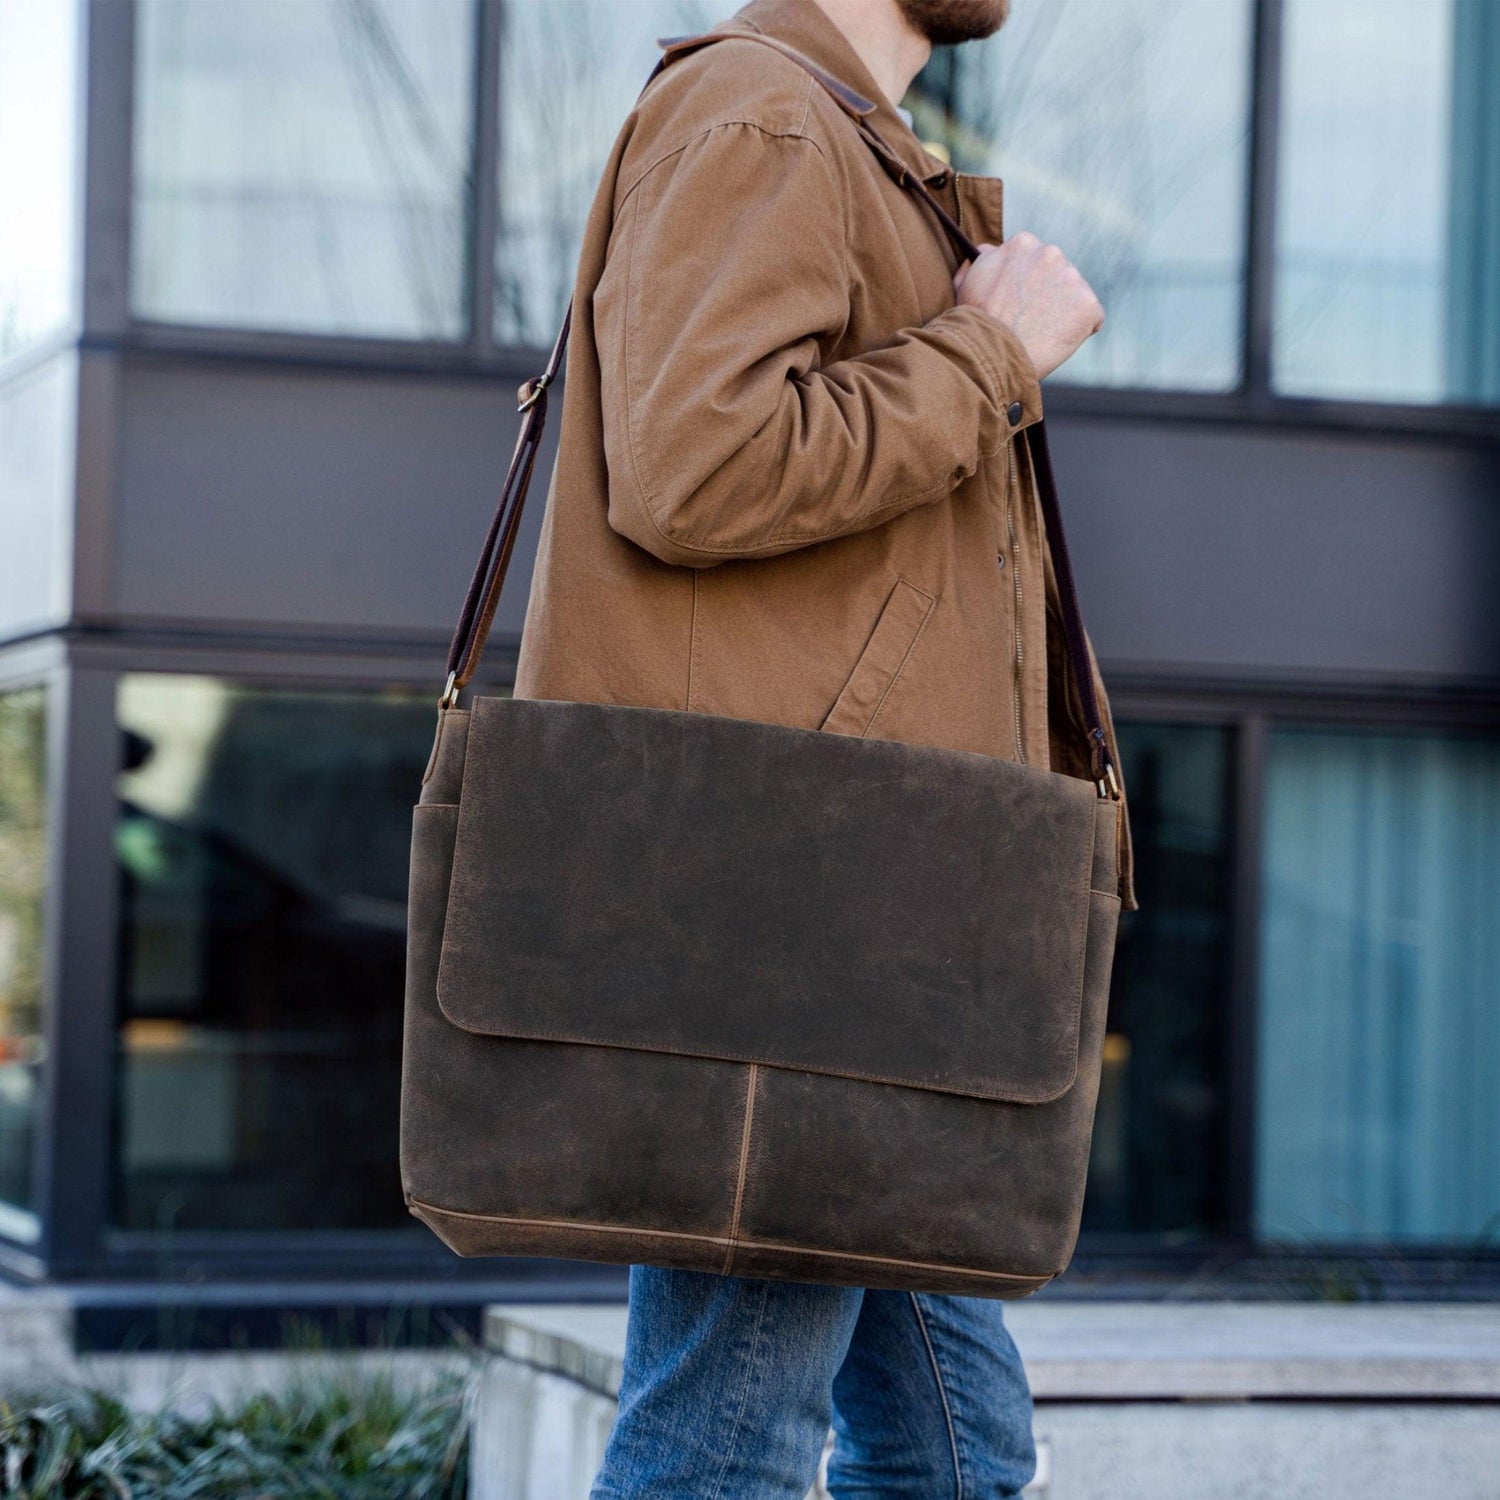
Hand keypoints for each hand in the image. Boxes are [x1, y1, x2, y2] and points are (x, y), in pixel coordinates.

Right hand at [952, 232, 1104, 380]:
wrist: (989, 354)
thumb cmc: (973, 322)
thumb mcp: (967, 280)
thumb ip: (983, 259)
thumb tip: (990, 250)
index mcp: (1023, 244)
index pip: (1036, 261)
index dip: (1027, 285)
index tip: (1017, 303)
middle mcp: (1051, 253)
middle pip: (1058, 275)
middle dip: (1048, 294)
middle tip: (1029, 321)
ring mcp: (1072, 278)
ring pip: (1075, 295)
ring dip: (1064, 312)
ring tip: (1041, 334)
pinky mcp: (1087, 305)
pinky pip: (1092, 319)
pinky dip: (1080, 330)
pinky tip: (1058, 341)